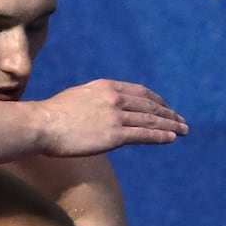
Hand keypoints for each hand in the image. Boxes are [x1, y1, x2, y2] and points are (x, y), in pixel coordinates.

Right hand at [37, 79, 188, 155]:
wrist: (42, 124)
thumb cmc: (51, 114)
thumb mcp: (77, 97)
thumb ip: (94, 100)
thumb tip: (99, 109)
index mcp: (106, 87)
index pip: (139, 92)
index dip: (156, 100)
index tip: (165, 106)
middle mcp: (115, 99)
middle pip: (149, 106)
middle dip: (168, 113)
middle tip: (181, 120)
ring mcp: (116, 116)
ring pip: (151, 120)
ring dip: (170, 125)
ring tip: (184, 130)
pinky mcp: (114, 135)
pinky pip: (143, 134)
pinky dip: (160, 136)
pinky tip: (171, 138)